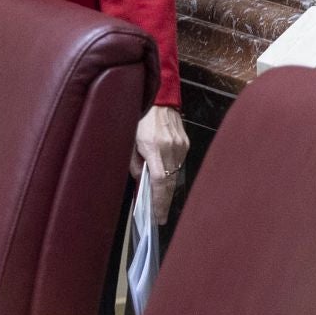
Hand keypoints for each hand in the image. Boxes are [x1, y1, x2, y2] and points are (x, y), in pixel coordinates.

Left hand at [132, 104, 189, 224]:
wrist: (158, 96)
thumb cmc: (139, 118)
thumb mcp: (129, 140)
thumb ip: (134, 163)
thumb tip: (140, 182)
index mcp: (154, 147)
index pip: (159, 182)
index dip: (159, 202)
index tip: (158, 218)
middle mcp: (171, 148)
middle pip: (170, 183)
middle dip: (164, 201)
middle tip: (159, 216)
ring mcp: (181, 145)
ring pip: (176, 175)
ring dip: (168, 188)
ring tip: (160, 201)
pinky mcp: (185, 142)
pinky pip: (179, 163)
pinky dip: (172, 173)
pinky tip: (165, 178)